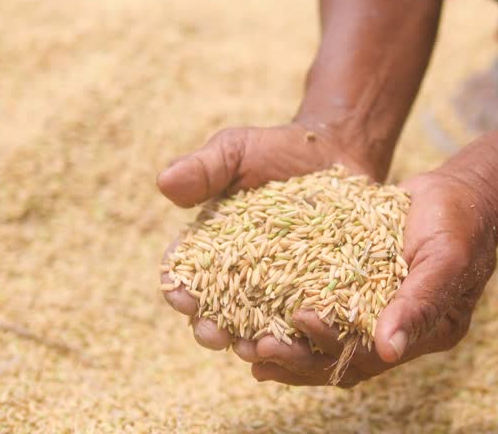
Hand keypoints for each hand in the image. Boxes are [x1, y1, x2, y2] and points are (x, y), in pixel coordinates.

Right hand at [157, 121, 387, 350]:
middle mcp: (241, 276)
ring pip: (260, 327)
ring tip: (255, 349)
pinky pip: (308, 322)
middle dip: (210, 328)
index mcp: (210, 247)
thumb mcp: (236, 150)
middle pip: (218, 312)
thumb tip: (164, 183)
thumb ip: (203, 168)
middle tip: (215, 335)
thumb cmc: (276, 149)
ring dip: (254, 343)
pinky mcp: (318, 293)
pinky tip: (303, 342)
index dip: (179, 288)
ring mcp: (280, 289)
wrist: (334, 150)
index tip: (181, 297)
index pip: (184, 274)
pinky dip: (302, 336)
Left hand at [236, 169, 497, 386]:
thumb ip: (420, 302)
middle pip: (342, 362)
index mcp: (427, 333)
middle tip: (255, 348)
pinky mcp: (360, 293)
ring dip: (289, 350)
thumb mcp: (446, 257)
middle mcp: (400, 333)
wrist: (461, 193)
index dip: (330, 345)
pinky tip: (258, 320)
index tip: (298, 319)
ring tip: (246, 347)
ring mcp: (378, 315)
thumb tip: (389, 350)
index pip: (371, 356)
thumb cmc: (460, 221)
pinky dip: (293, 323)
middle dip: (297, 358)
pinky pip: (324, 314)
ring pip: (328, 346)